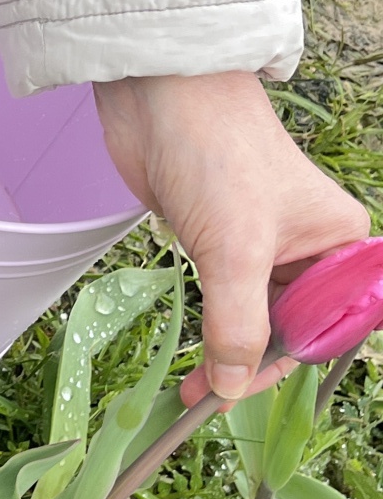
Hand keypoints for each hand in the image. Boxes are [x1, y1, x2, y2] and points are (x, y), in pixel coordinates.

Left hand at [94, 71, 367, 404]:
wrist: (158, 98)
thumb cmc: (216, 156)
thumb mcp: (235, 252)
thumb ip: (236, 324)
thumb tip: (231, 386)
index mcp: (340, 243)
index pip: (326, 326)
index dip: (286, 364)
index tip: (240, 393)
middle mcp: (308, 247)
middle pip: (290, 327)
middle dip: (251, 365)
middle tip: (204, 399)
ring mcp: (261, 244)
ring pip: (254, 317)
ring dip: (227, 352)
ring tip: (192, 390)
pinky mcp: (218, 241)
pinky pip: (222, 299)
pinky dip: (210, 328)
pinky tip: (195, 356)